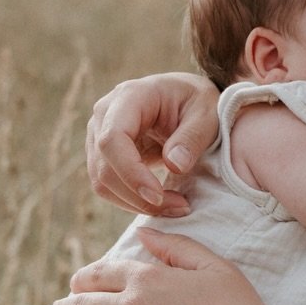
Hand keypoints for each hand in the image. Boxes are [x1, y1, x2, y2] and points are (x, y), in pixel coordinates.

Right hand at [86, 73, 220, 216]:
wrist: (185, 97)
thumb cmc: (196, 101)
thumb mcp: (207, 114)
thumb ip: (192, 138)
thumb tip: (174, 165)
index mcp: (129, 96)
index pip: (113, 139)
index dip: (131, 172)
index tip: (158, 196)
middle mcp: (104, 115)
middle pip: (104, 166)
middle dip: (138, 195)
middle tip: (180, 207)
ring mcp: (98, 136)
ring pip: (102, 182)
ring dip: (135, 203)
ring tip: (175, 207)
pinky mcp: (104, 156)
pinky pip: (108, 186)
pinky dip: (133, 201)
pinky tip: (162, 204)